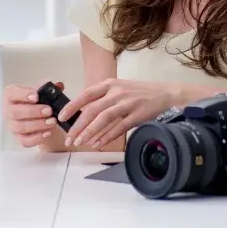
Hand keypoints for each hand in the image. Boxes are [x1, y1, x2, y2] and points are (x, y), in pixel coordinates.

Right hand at [3, 82, 67, 149]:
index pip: (12, 93)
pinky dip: (37, 138)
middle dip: (33, 111)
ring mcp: (12, 126)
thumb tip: (58, 85)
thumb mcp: (44, 92)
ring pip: (20, 127)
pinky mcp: (19, 138)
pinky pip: (25, 141)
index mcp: (12, 95)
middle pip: (15, 112)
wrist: (43, 117)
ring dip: (37, 125)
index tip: (36, 96)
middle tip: (49, 110)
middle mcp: (9, 110)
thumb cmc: (40, 101)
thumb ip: (51, 88)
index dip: (23, 95)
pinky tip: (48, 133)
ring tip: (52, 122)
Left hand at [58, 79, 179, 149]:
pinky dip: (107, 137)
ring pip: (104, 119)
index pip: (86, 95)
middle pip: (93, 109)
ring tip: (80, 143)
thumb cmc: (138, 92)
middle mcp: (117, 92)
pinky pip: (119, 127)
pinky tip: (98, 143)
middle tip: (69, 138)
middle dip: (78, 125)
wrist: (164, 93)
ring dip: (90, 132)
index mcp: (109, 84)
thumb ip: (102, 98)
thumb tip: (82, 113)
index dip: (73, 106)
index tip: (62, 117)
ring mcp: (127, 103)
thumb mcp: (119, 88)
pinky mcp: (137, 115)